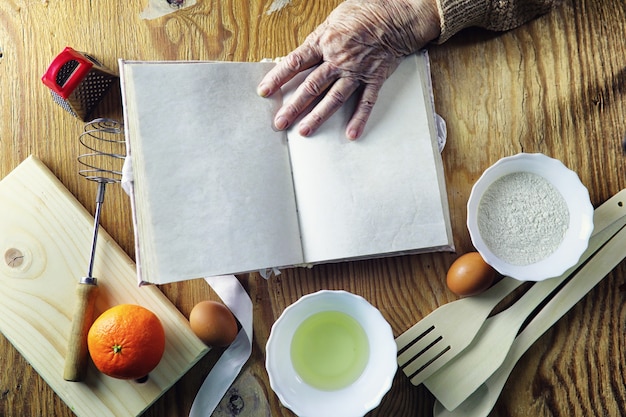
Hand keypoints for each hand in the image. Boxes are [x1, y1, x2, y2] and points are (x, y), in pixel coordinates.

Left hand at [257, 0, 440, 139]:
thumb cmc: (362, 14)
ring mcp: (356, 71)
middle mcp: (338, 59)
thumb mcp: (331, 22)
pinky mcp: (374, 78)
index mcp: (324, 42)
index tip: (264, 92)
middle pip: (311, 86)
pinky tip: (351, 133)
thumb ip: (315, 43)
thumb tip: (295, 60)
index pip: (295, 62)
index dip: (277, 78)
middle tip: (280, 122)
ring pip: (334, 97)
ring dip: (318, 116)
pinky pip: (366, 102)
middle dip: (293, 106)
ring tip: (304, 131)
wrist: (395, 15)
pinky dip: (359, 119)